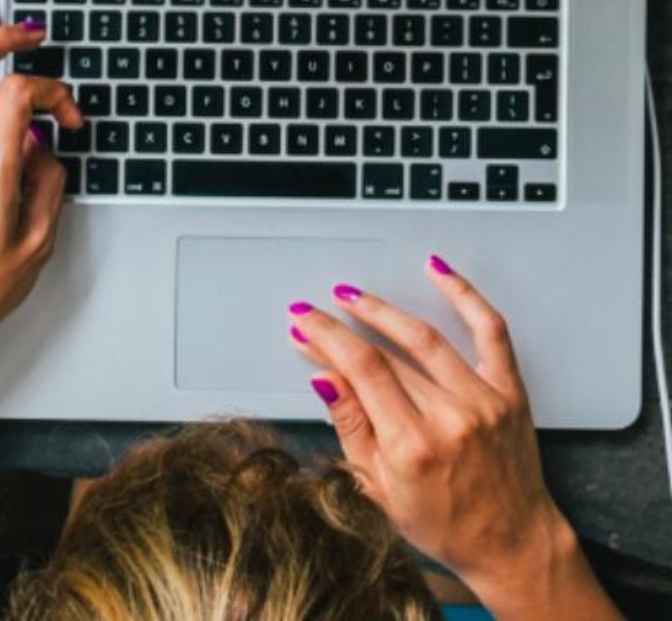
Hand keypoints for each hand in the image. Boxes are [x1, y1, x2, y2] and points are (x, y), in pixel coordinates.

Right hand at [289, 257, 620, 620]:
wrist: (512, 543)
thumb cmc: (445, 526)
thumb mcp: (378, 489)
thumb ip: (351, 427)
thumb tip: (325, 379)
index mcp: (412, 446)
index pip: (359, 370)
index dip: (325, 338)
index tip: (303, 323)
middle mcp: (450, 417)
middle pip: (385, 354)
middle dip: (342, 327)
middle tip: (317, 313)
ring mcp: (483, 400)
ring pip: (426, 337)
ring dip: (382, 309)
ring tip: (354, 296)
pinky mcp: (509, 391)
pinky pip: (490, 331)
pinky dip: (464, 295)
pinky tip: (438, 272)